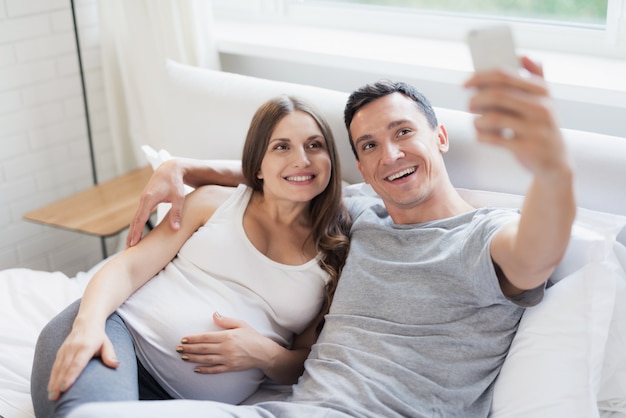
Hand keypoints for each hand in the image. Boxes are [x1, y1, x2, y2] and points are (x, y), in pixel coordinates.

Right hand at [47, 325, 118, 400]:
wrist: (86, 323)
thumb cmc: (99, 337)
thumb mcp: (107, 344)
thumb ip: (110, 355)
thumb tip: (116, 365)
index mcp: (85, 347)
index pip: (77, 363)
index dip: (70, 376)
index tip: (65, 387)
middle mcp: (73, 348)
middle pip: (65, 368)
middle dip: (59, 383)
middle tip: (55, 397)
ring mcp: (65, 349)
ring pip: (58, 367)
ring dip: (53, 382)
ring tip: (52, 396)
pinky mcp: (60, 351)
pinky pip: (55, 365)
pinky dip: (52, 377)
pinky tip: (51, 387)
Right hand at [126, 160, 186, 246]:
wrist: (170, 168)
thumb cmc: (175, 182)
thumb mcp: (178, 197)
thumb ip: (176, 213)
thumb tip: (175, 229)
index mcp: (149, 199)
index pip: (140, 219)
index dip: (137, 232)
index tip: (133, 244)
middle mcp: (143, 199)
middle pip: (135, 220)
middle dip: (131, 234)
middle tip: (128, 249)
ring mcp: (143, 199)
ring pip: (136, 218)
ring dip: (133, 230)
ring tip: (130, 244)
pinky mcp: (145, 200)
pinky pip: (139, 214)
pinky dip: (136, 224)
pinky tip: (136, 232)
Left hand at [176, 313, 273, 373]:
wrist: (263, 352)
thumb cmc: (252, 336)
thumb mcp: (241, 324)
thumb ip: (226, 320)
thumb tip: (214, 315)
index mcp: (227, 336)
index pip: (206, 337)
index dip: (193, 338)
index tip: (183, 338)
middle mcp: (226, 348)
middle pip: (203, 348)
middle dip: (189, 348)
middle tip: (178, 348)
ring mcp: (227, 359)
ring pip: (206, 359)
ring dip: (193, 358)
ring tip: (183, 357)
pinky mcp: (230, 367)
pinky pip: (215, 369)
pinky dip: (204, 370)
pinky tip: (196, 368)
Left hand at [464, 56, 568, 176]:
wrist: (557, 162)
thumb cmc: (543, 127)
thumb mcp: (545, 101)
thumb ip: (536, 77)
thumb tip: (523, 55)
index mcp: (542, 91)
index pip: (505, 75)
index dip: (480, 77)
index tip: (464, 83)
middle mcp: (541, 107)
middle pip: (497, 95)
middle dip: (476, 99)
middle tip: (469, 105)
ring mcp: (535, 129)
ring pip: (493, 118)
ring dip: (478, 120)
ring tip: (477, 123)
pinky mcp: (526, 148)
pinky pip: (494, 139)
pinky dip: (482, 136)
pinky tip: (481, 136)